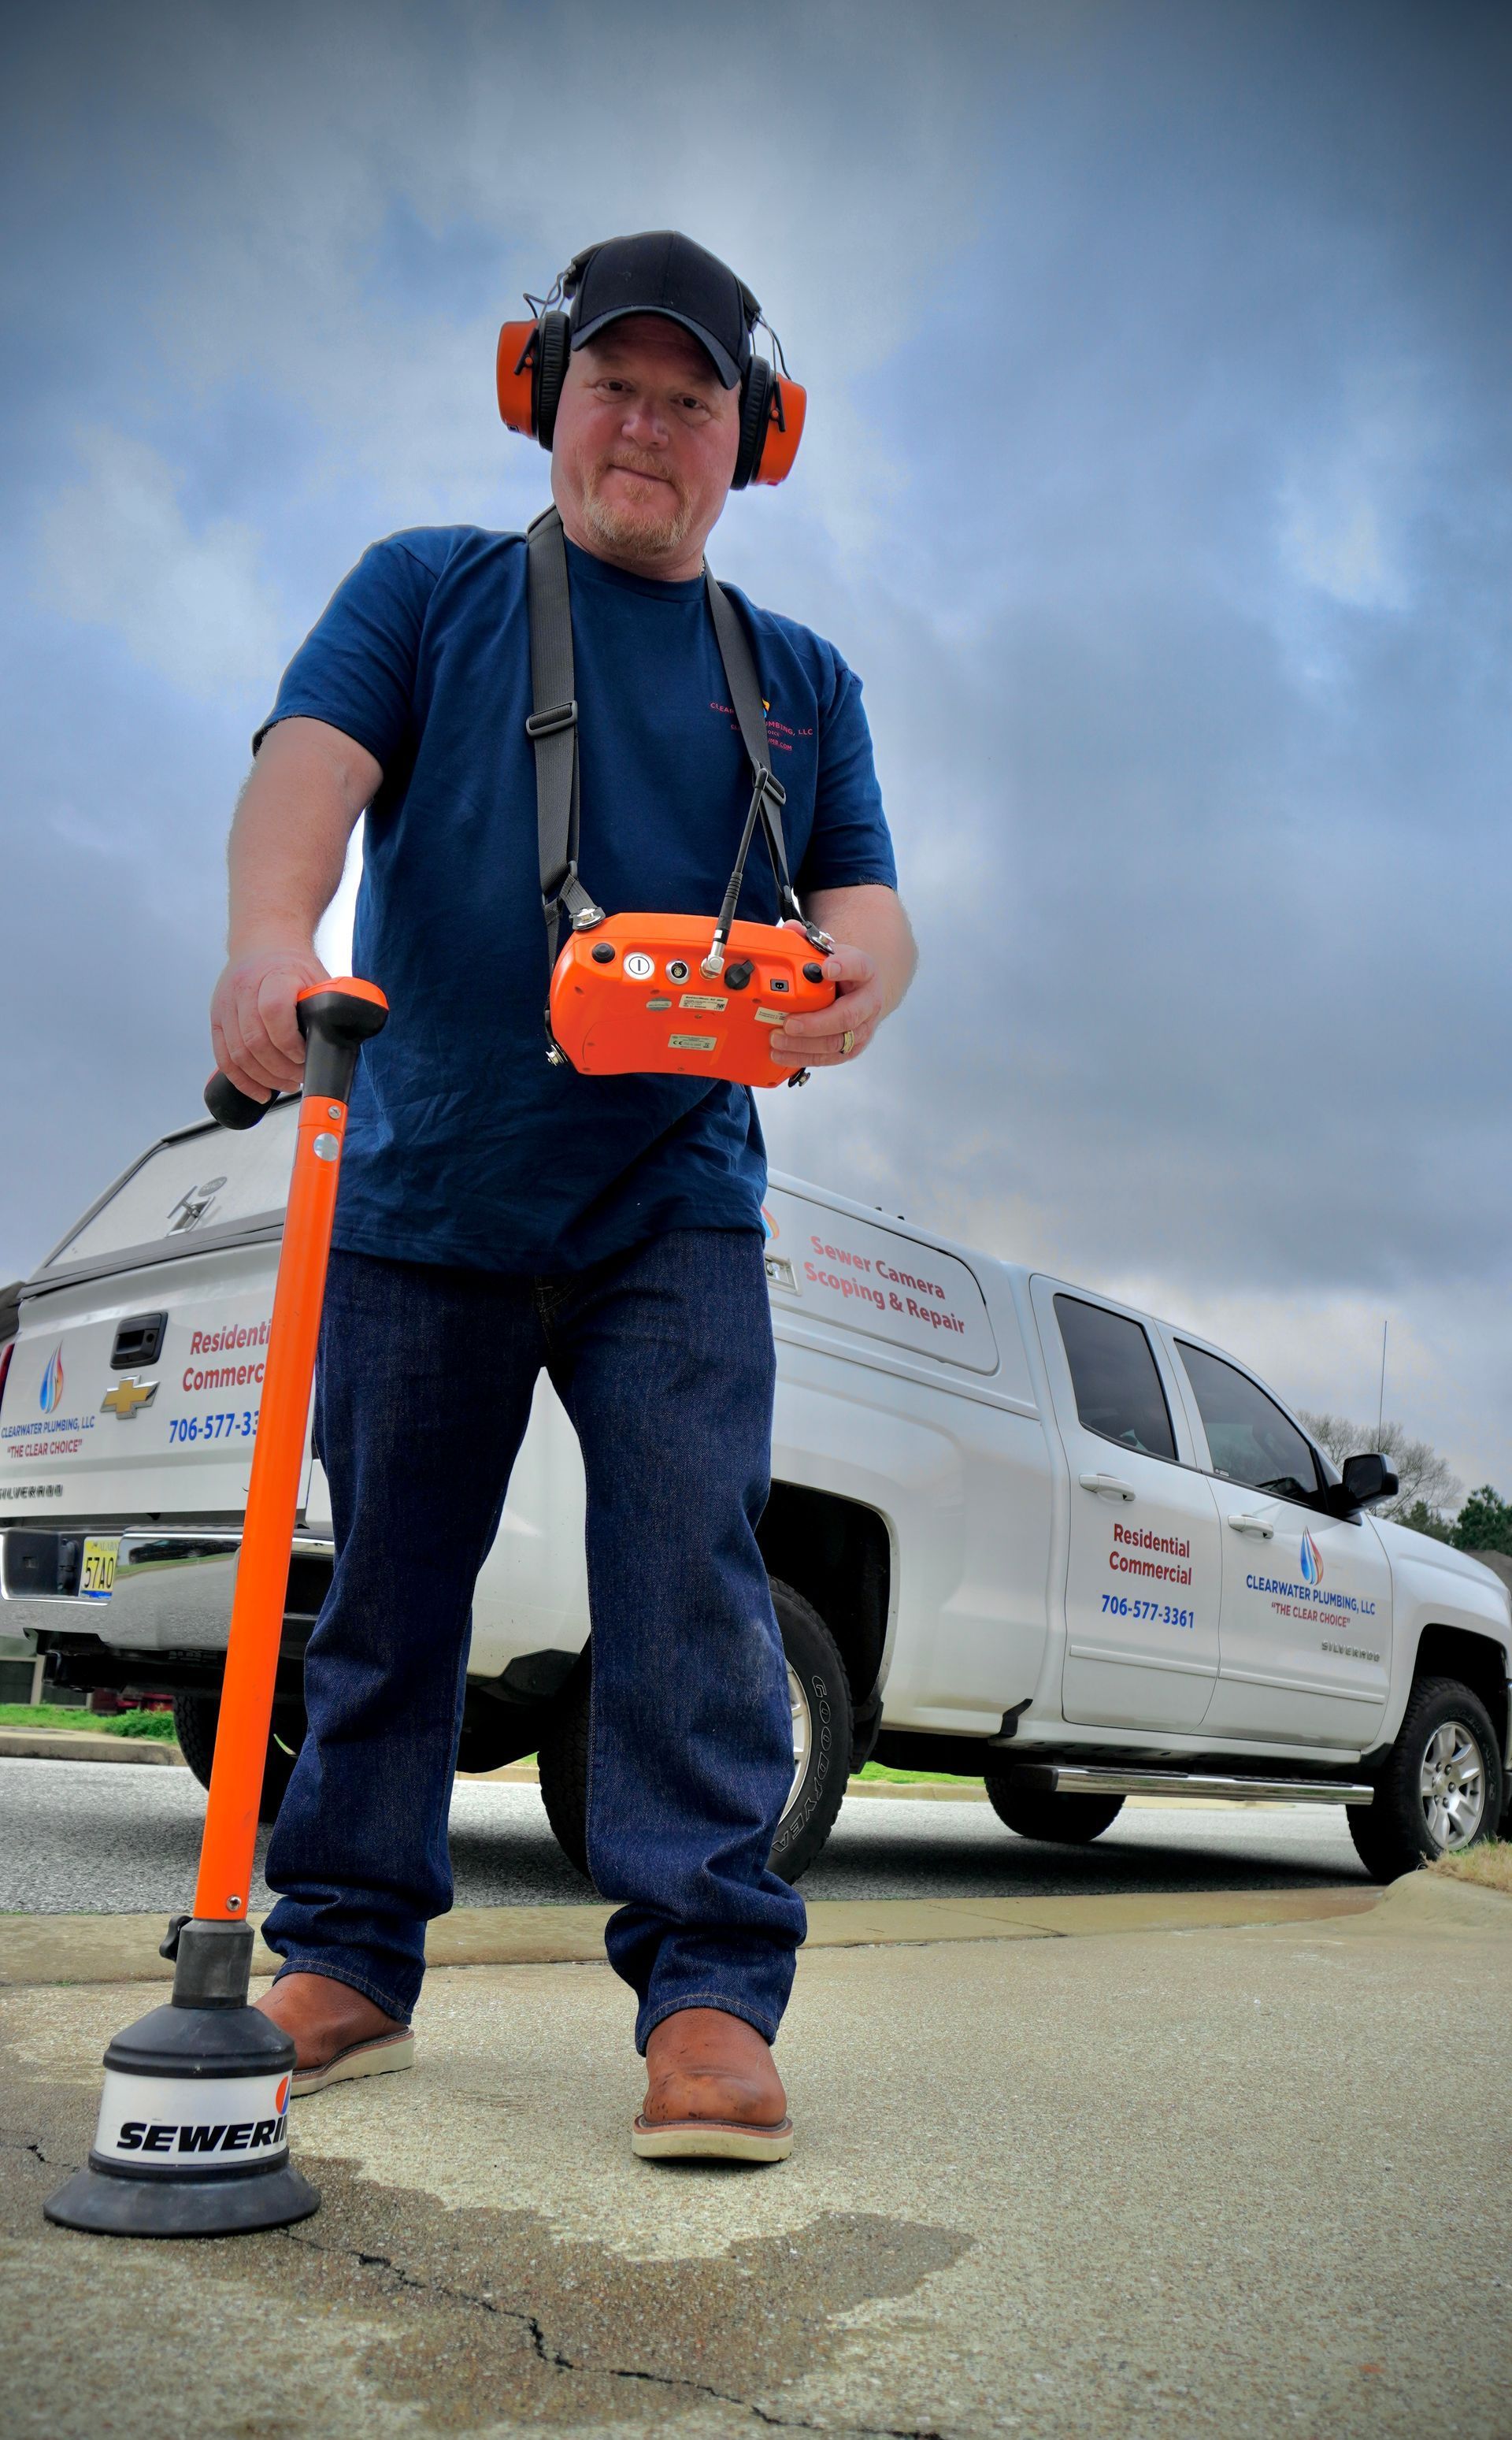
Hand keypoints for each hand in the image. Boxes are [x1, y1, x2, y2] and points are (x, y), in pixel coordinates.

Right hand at [210, 945, 329, 1101]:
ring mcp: (225, 1004)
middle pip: (255, 1041)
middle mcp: (243, 988)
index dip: (290, 1042)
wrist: (264, 943)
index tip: (305, 1056)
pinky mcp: (216, 1019)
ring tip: (287, 1084)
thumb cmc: (295, 965)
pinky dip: (241, 1080)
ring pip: (238, 1054)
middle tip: (300, 1077)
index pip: (274, 1011)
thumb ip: (328, 1006)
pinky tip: (259, 1091)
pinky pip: (223, 1058)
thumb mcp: (317, 977)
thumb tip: (345, 1040)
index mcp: (273, 975)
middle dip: (280, 1069)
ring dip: (264, 1078)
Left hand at [767, 930, 882, 1070]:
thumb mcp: (830, 953)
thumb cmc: (842, 973)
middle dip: (815, 1023)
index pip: (858, 966)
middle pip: (847, 1016)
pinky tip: (782, 1054)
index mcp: (864, 971)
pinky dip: (804, 1058)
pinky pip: (830, 1058)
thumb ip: (809, 942)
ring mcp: (863, 1028)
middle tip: (788, 1023)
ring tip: (777, 1040)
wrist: (862, 993)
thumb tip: (790, 930)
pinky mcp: (852, 1047)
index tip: (827, 968)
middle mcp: (868, 1001)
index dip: (843, 967)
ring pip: (837, 1042)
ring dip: (804, 1045)